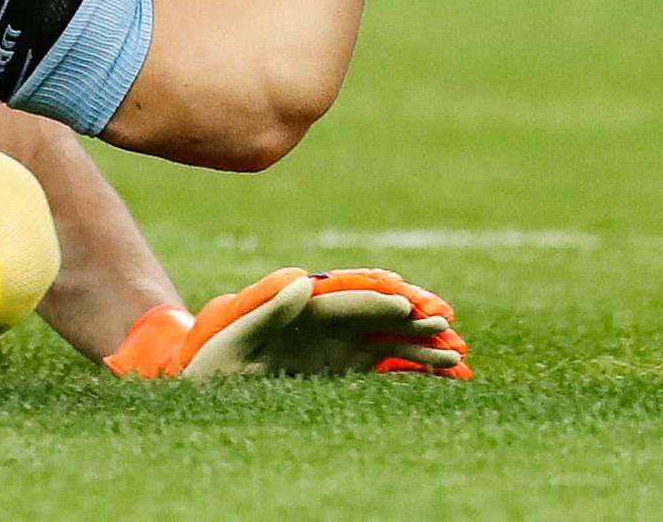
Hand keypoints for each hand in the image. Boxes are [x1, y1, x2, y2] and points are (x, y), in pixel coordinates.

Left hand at [104, 268, 469, 379]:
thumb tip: (303, 280)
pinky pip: (383, 367)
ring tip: (459, 356)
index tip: (411, 306)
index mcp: (304, 306)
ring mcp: (336, 346)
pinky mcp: (340, 370)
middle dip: (414, 319)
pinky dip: (412, 370)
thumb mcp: (235, 331)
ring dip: (422, 346)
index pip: (351, 298)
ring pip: (388, 341)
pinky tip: (443, 375)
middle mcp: (326, 322)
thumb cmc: (214, 354)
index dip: (381, 301)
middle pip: (378, 315)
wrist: (202, 382)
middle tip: (449, 326)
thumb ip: (269, 306)